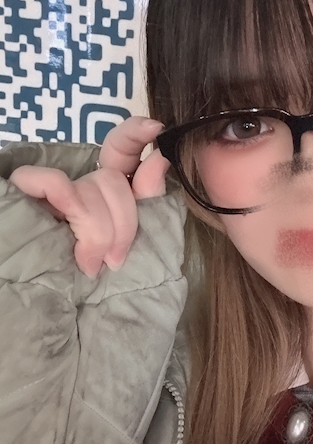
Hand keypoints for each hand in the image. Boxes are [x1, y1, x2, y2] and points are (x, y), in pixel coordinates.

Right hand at [9, 117, 169, 277]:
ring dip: (97, 230)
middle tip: (114, 262)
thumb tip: (160, 159)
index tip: (154, 128)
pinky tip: (64, 232)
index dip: (134, 134)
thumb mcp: (131, 248)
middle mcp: (79, 190)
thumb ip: (147, 203)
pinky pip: (52, 181)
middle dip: (123, 223)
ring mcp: (50, 195)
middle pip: (113, 179)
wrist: (47, 315)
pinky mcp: (20, 196)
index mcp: (105, 198)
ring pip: (89, 187)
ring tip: (90, 267)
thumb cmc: (96, 292)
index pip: (120, 150)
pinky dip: (68, 203)